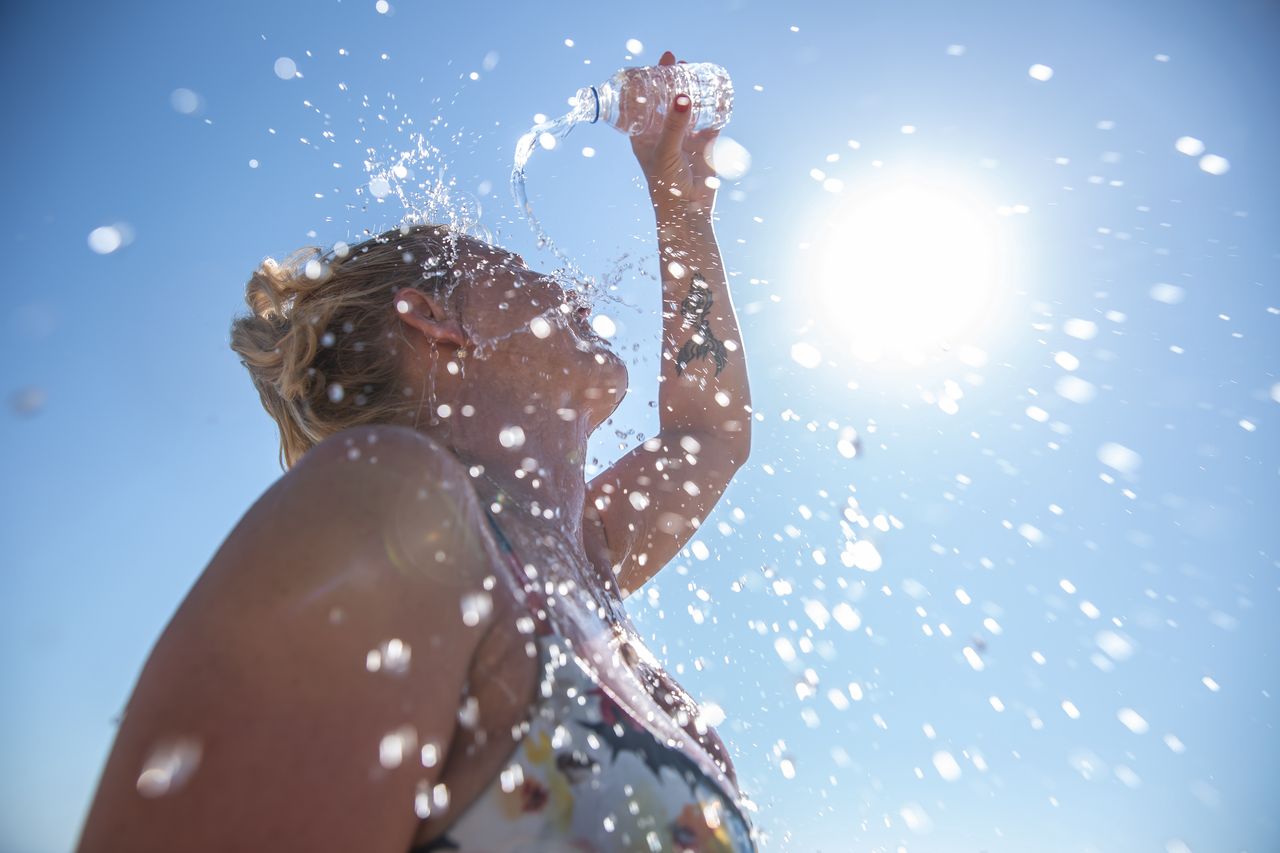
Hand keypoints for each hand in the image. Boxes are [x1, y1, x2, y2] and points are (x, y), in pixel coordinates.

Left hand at [629, 50, 719, 216]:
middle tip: (677, 61)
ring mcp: (685, 136)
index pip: (644, 101)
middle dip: (672, 79)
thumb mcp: (666, 152)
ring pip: (689, 106)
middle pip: (667, 99)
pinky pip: (711, 118)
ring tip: (695, 69)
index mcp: (645, 135)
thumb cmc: (665, 185)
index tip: (657, 62)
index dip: (648, 80)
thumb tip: (683, 97)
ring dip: (692, 88)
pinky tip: (717, 90)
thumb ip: (674, 125)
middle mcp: (664, 132)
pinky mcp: (705, 143)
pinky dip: (714, 105)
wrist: (688, 210)